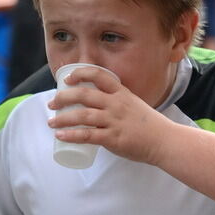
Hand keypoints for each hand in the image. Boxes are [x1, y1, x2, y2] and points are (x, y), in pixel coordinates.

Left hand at [47, 66, 170, 164]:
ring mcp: (114, 121)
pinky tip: (60, 136)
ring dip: (62, 118)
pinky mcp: (113, 138)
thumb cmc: (149, 125)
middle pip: (83, 94)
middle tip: (51, 104)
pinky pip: (87, 135)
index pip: (98, 75)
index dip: (80, 73)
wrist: (164, 141)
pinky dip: (71, 135)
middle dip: (63, 97)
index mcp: (121, 92)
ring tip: (51, 122)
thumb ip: (117, 102)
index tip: (66, 79)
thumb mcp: (133, 104)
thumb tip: (98, 106)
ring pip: (82, 115)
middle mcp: (116, 104)